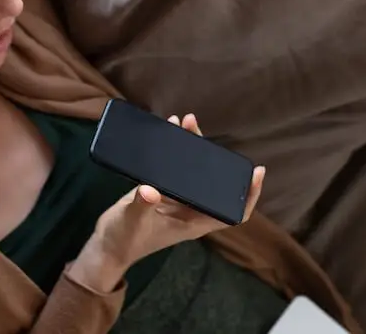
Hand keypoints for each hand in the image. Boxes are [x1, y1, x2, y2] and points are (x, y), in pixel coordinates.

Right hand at [69, 114, 264, 291]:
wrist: (107, 245)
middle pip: (212, 182)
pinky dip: (176, 151)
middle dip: (210, 154)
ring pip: (194, 171)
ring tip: (184, 121)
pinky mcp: (163, 190)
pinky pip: (176, 168)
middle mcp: (190, 210)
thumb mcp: (132, 221)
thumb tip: (150, 189)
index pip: (232, 213)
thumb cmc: (124, 240)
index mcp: (193, 223)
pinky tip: (170, 131)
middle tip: (198, 128)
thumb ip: (142, 205)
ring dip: (192, 147)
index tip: (257, 172)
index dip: (248, 195)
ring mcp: (177, 199)